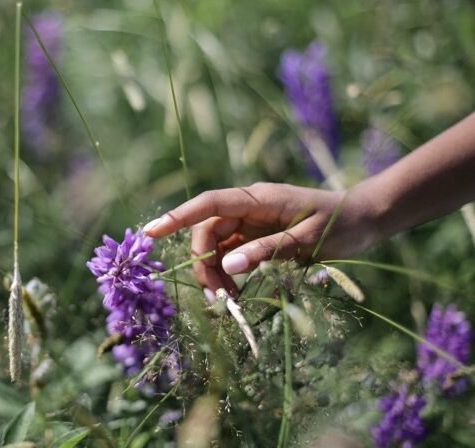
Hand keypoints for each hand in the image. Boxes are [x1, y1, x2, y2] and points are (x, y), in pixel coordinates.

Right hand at [143, 183, 379, 293]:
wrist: (367, 218)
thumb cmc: (343, 224)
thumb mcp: (308, 240)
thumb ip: (268, 251)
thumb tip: (228, 266)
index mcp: (258, 199)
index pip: (209, 204)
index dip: (178, 217)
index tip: (150, 232)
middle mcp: (249, 208)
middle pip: (208, 232)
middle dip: (204, 263)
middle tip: (219, 298)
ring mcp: (252, 223)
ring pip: (217, 247)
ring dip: (215, 273)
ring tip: (229, 302)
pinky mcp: (258, 238)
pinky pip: (232, 255)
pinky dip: (229, 275)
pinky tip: (237, 294)